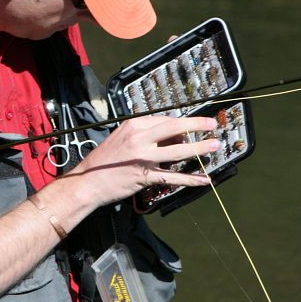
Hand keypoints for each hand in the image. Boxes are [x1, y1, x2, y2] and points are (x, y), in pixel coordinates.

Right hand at [65, 115, 219, 208]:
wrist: (87, 182)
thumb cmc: (103, 161)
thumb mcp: (121, 138)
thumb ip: (144, 135)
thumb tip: (170, 136)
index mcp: (133, 125)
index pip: (164, 119)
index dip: (181, 123)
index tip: (193, 125)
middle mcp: (139, 138)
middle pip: (174, 127)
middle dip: (197, 124)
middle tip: (213, 124)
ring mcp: (143, 158)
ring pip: (177, 151)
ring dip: (199, 148)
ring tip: (214, 146)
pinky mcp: (145, 176)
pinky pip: (173, 177)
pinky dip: (191, 179)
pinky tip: (204, 179)